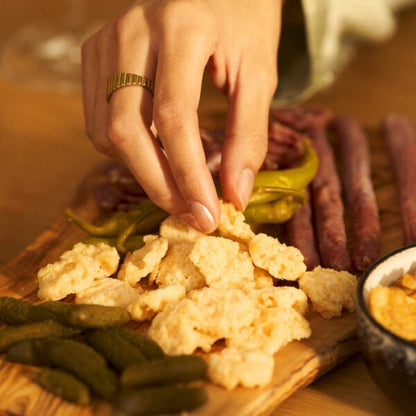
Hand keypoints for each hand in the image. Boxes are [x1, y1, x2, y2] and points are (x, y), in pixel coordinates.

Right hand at [82, 0, 281, 232]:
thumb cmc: (243, 21)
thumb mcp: (259, 73)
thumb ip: (249, 135)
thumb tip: (235, 196)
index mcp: (182, 27)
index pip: (174, 117)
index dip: (188, 175)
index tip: (207, 216)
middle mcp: (133, 30)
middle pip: (127, 130)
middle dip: (159, 186)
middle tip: (191, 215)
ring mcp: (106, 41)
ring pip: (106, 130)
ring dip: (142, 171)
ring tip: (180, 186)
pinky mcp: (95, 54)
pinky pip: (98, 119)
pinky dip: (127, 150)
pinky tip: (158, 155)